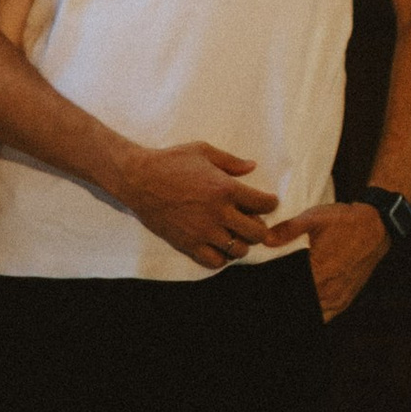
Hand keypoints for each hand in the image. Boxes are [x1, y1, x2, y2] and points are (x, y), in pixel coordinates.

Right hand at [121, 141, 279, 270]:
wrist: (139, 179)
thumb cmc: (171, 161)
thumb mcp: (203, 150)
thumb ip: (231, 161)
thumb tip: (252, 166)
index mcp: (225, 188)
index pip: (263, 203)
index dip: (271, 203)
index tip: (268, 202)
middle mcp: (219, 213)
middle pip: (257, 233)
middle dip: (261, 228)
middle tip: (254, 220)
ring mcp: (204, 231)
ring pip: (239, 250)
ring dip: (242, 242)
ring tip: (236, 233)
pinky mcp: (190, 244)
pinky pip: (216, 261)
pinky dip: (222, 256)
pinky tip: (219, 244)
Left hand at [271, 199, 391, 320]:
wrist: (375, 227)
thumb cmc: (344, 222)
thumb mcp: (314, 218)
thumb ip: (288, 230)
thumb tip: (265, 239)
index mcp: (317, 271)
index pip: (289, 291)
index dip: (274, 292)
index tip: (263, 292)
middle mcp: (327, 291)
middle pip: (300, 304)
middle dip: (285, 300)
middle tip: (268, 299)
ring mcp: (337, 299)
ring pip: (312, 314)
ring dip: (300, 307)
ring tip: (285, 303)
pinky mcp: (344, 302)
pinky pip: (324, 316)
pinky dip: (313, 313)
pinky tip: (308, 301)